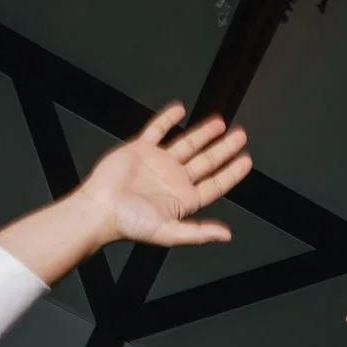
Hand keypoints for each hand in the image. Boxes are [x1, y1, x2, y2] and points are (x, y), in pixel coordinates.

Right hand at [78, 103, 251, 248]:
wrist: (100, 208)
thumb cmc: (129, 223)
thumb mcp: (169, 232)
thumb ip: (198, 233)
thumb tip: (226, 236)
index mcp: (183, 200)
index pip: (215, 184)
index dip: (231, 173)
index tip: (247, 160)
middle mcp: (173, 180)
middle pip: (206, 161)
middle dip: (224, 149)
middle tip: (240, 136)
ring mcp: (158, 163)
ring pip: (187, 144)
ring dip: (204, 133)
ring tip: (220, 123)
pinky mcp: (140, 149)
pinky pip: (158, 129)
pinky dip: (168, 119)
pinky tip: (180, 110)